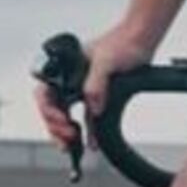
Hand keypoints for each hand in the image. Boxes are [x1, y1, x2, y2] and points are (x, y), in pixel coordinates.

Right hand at [32, 24, 154, 152]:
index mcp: (63, 69)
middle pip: (52, 109)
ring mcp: (81, 89)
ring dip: (67, 134)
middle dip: (55, 127)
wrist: (141, 40)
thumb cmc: (121, 42)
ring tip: (72, 147)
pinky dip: (87, 132)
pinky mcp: (96, 97)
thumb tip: (93, 109)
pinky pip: (86, 119)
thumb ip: (96, 85)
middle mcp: (69, 80)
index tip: (62, 121)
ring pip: (66, 117)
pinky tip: (90, 143)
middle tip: (68, 139)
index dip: (49, 111)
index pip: (45, 94)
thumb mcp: (106, 62)